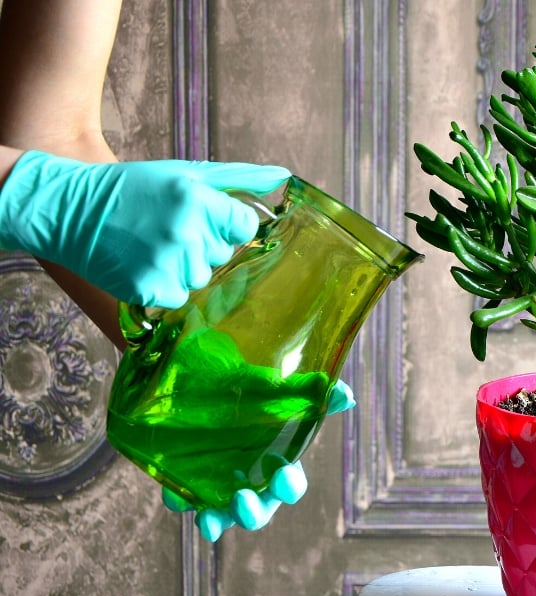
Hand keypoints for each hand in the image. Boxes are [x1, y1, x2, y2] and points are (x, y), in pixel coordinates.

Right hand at [0, 150, 289, 308]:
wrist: (68, 210)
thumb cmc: (133, 189)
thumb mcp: (184, 173)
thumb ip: (239, 178)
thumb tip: (283, 177)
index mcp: (197, 199)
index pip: (245, 227)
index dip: (227, 224)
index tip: (203, 218)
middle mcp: (186, 233)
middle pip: (224, 254)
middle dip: (203, 244)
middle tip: (165, 228)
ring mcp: (167, 264)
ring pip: (202, 278)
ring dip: (183, 267)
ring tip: (151, 245)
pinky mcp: (149, 289)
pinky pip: (179, 298)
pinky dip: (163, 286)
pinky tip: (141, 264)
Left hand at [161, 379, 356, 541]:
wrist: (205, 375)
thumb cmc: (250, 389)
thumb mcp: (279, 388)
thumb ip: (312, 393)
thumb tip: (345, 395)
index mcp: (277, 465)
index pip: (289, 486)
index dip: (288, 485)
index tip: (282, 474)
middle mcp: (249, 483)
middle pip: (257, 512)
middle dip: (251, 512)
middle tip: (241, 500)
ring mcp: (216, 486)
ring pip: (219, 517)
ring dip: (215, 522)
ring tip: (207, 522)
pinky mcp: (186, 481)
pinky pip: (182, 500)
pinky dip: (179, 501)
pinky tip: (176, 494)